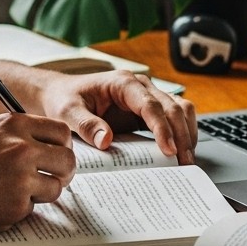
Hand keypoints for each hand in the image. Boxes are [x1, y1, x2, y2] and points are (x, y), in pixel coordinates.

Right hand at [0, 113, 74, 237]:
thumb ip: (13, 136)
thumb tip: (41, 146)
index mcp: (14, 125)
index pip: (61, 132)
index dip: (62, 147)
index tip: (56, 156)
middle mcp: (22, 148)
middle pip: (68, 160)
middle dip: (63, 173)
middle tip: (52, 179)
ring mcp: (20, 179)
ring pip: (56, 188)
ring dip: (42, 194)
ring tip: (14, 193)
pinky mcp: (15, 207)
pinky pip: (32, 209)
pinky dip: (18, 210)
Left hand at [37, 71, 196, 163]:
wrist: (60, 94)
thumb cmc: (63, 98)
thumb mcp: (67, 111)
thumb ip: (85, 124)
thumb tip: (105, 140)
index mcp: (122, 83)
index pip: (150, 104)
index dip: (162, 127)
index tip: (169, 150)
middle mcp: (139, 87)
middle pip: (172, 107)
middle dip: (181, 135)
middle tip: (184, 162)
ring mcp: (146, 97)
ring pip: (180, 109)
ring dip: (187, 132)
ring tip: (187, 160)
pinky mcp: (147, 111)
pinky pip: (173, 118)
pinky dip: (182, 133)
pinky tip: (180, 152)